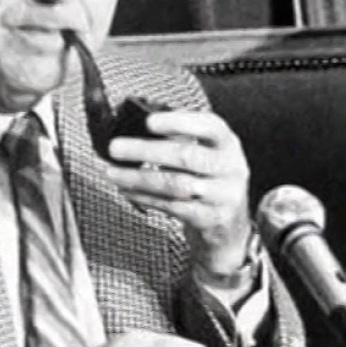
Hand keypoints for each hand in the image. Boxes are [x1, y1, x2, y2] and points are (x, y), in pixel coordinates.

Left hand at [105, 110, 255, 286]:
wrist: (231, 224)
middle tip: (116, 148)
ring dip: (139, 178)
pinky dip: (145, 197)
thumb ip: (181, 139)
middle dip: (146, 151)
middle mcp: (229, 168)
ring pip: (176, 185)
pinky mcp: (209, 219)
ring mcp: (221, 195)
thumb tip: (135, 127)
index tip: (149, 122)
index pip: (209, 126)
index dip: (179, 122)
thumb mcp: (208, 154)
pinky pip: (172, 206)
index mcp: (227, 144)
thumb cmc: (211, 180)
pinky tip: (128, 190)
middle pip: (187, 156)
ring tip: (114, 173)